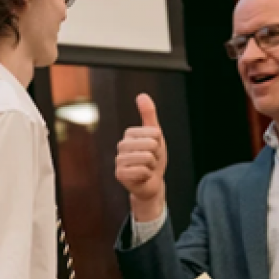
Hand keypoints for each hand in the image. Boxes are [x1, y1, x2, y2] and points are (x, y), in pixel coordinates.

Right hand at [115, 93, 167, 219]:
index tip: (154, 151)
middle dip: (156, 155)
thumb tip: (142, 95)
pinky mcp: (119, 174)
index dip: (159, 143)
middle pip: (151, 145)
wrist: (150, 183)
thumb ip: (149, 115)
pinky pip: (142, 171)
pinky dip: (147, 176)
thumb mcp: (155, 136)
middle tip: (151, 161)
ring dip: (152, 166)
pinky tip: (142, 177)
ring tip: (147, 168)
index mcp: (129, 134)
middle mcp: (121, 146)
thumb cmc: (153, 159)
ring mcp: (119, 160)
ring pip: (147, 158)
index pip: (154, 133)